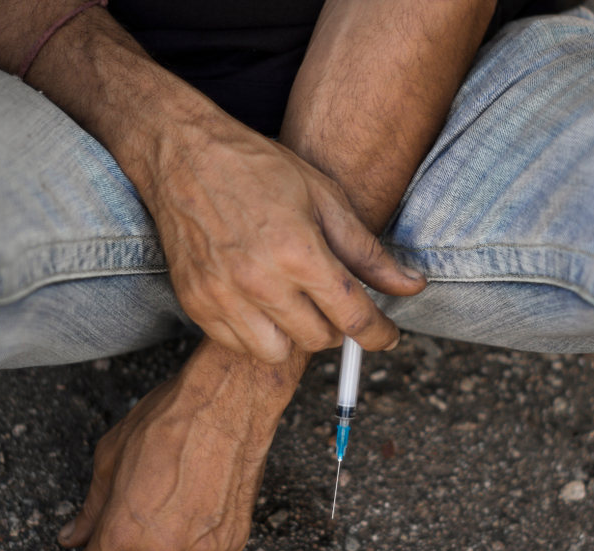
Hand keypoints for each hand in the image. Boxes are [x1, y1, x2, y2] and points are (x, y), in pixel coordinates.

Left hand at [57, 338, 305, 550]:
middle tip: (119, 541)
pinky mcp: (233, 539)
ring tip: (159, 529)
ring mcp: (201, 548)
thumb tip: (73, 536)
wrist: (226, 402)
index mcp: (122, 531)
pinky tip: (192, 529)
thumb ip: (92, 507)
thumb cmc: (167, 420)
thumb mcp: (110, 457)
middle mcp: (161, 549)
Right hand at [130, 105, 425, 364]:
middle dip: (336, 327)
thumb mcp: (324, 198)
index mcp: (298, 251)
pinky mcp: (195, 303)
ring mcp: (222, 295)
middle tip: (333, 302)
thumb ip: (368, 251)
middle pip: (318, 339)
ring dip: (296, 336)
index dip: (379, 334)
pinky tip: (261, 303)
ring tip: (295, 305)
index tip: (387, 336)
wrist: (182, 154)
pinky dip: (257, 334)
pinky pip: (237, 345)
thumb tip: (411, 285)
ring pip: (277, 353)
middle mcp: (259, 281)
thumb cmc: (257, 168)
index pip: (353, 316)